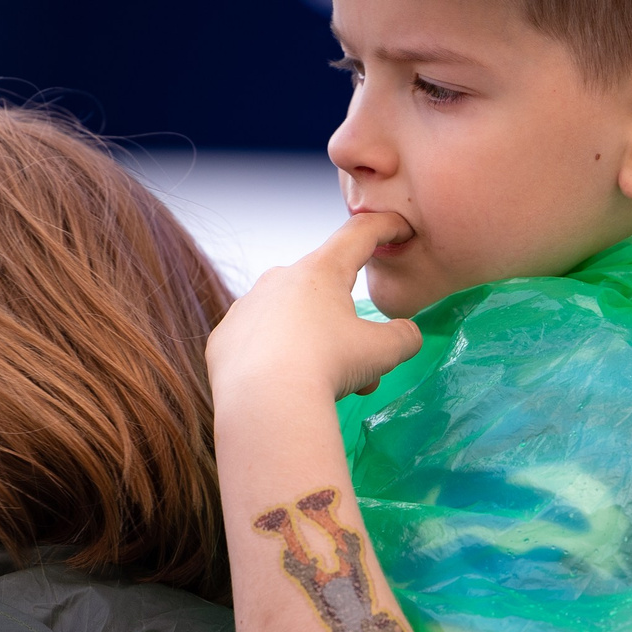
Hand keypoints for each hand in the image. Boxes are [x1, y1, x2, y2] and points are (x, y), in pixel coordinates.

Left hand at [209, 211, 422, 404]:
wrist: (264, 404)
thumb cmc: (328, 365)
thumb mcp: (383, 352)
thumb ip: (403, 337)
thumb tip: (407, 336)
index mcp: (320, 271)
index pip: (359, 234)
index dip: (385, 228)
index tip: (399, 229)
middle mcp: (279, 279)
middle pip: (324, 289)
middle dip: (348, 325)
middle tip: (363, 366)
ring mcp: (247, 307)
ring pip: (291, 318)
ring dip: (315, 344)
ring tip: (326, 385)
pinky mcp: (224, 338)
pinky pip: (258, 342)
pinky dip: (276, 359)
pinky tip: (284, 385)